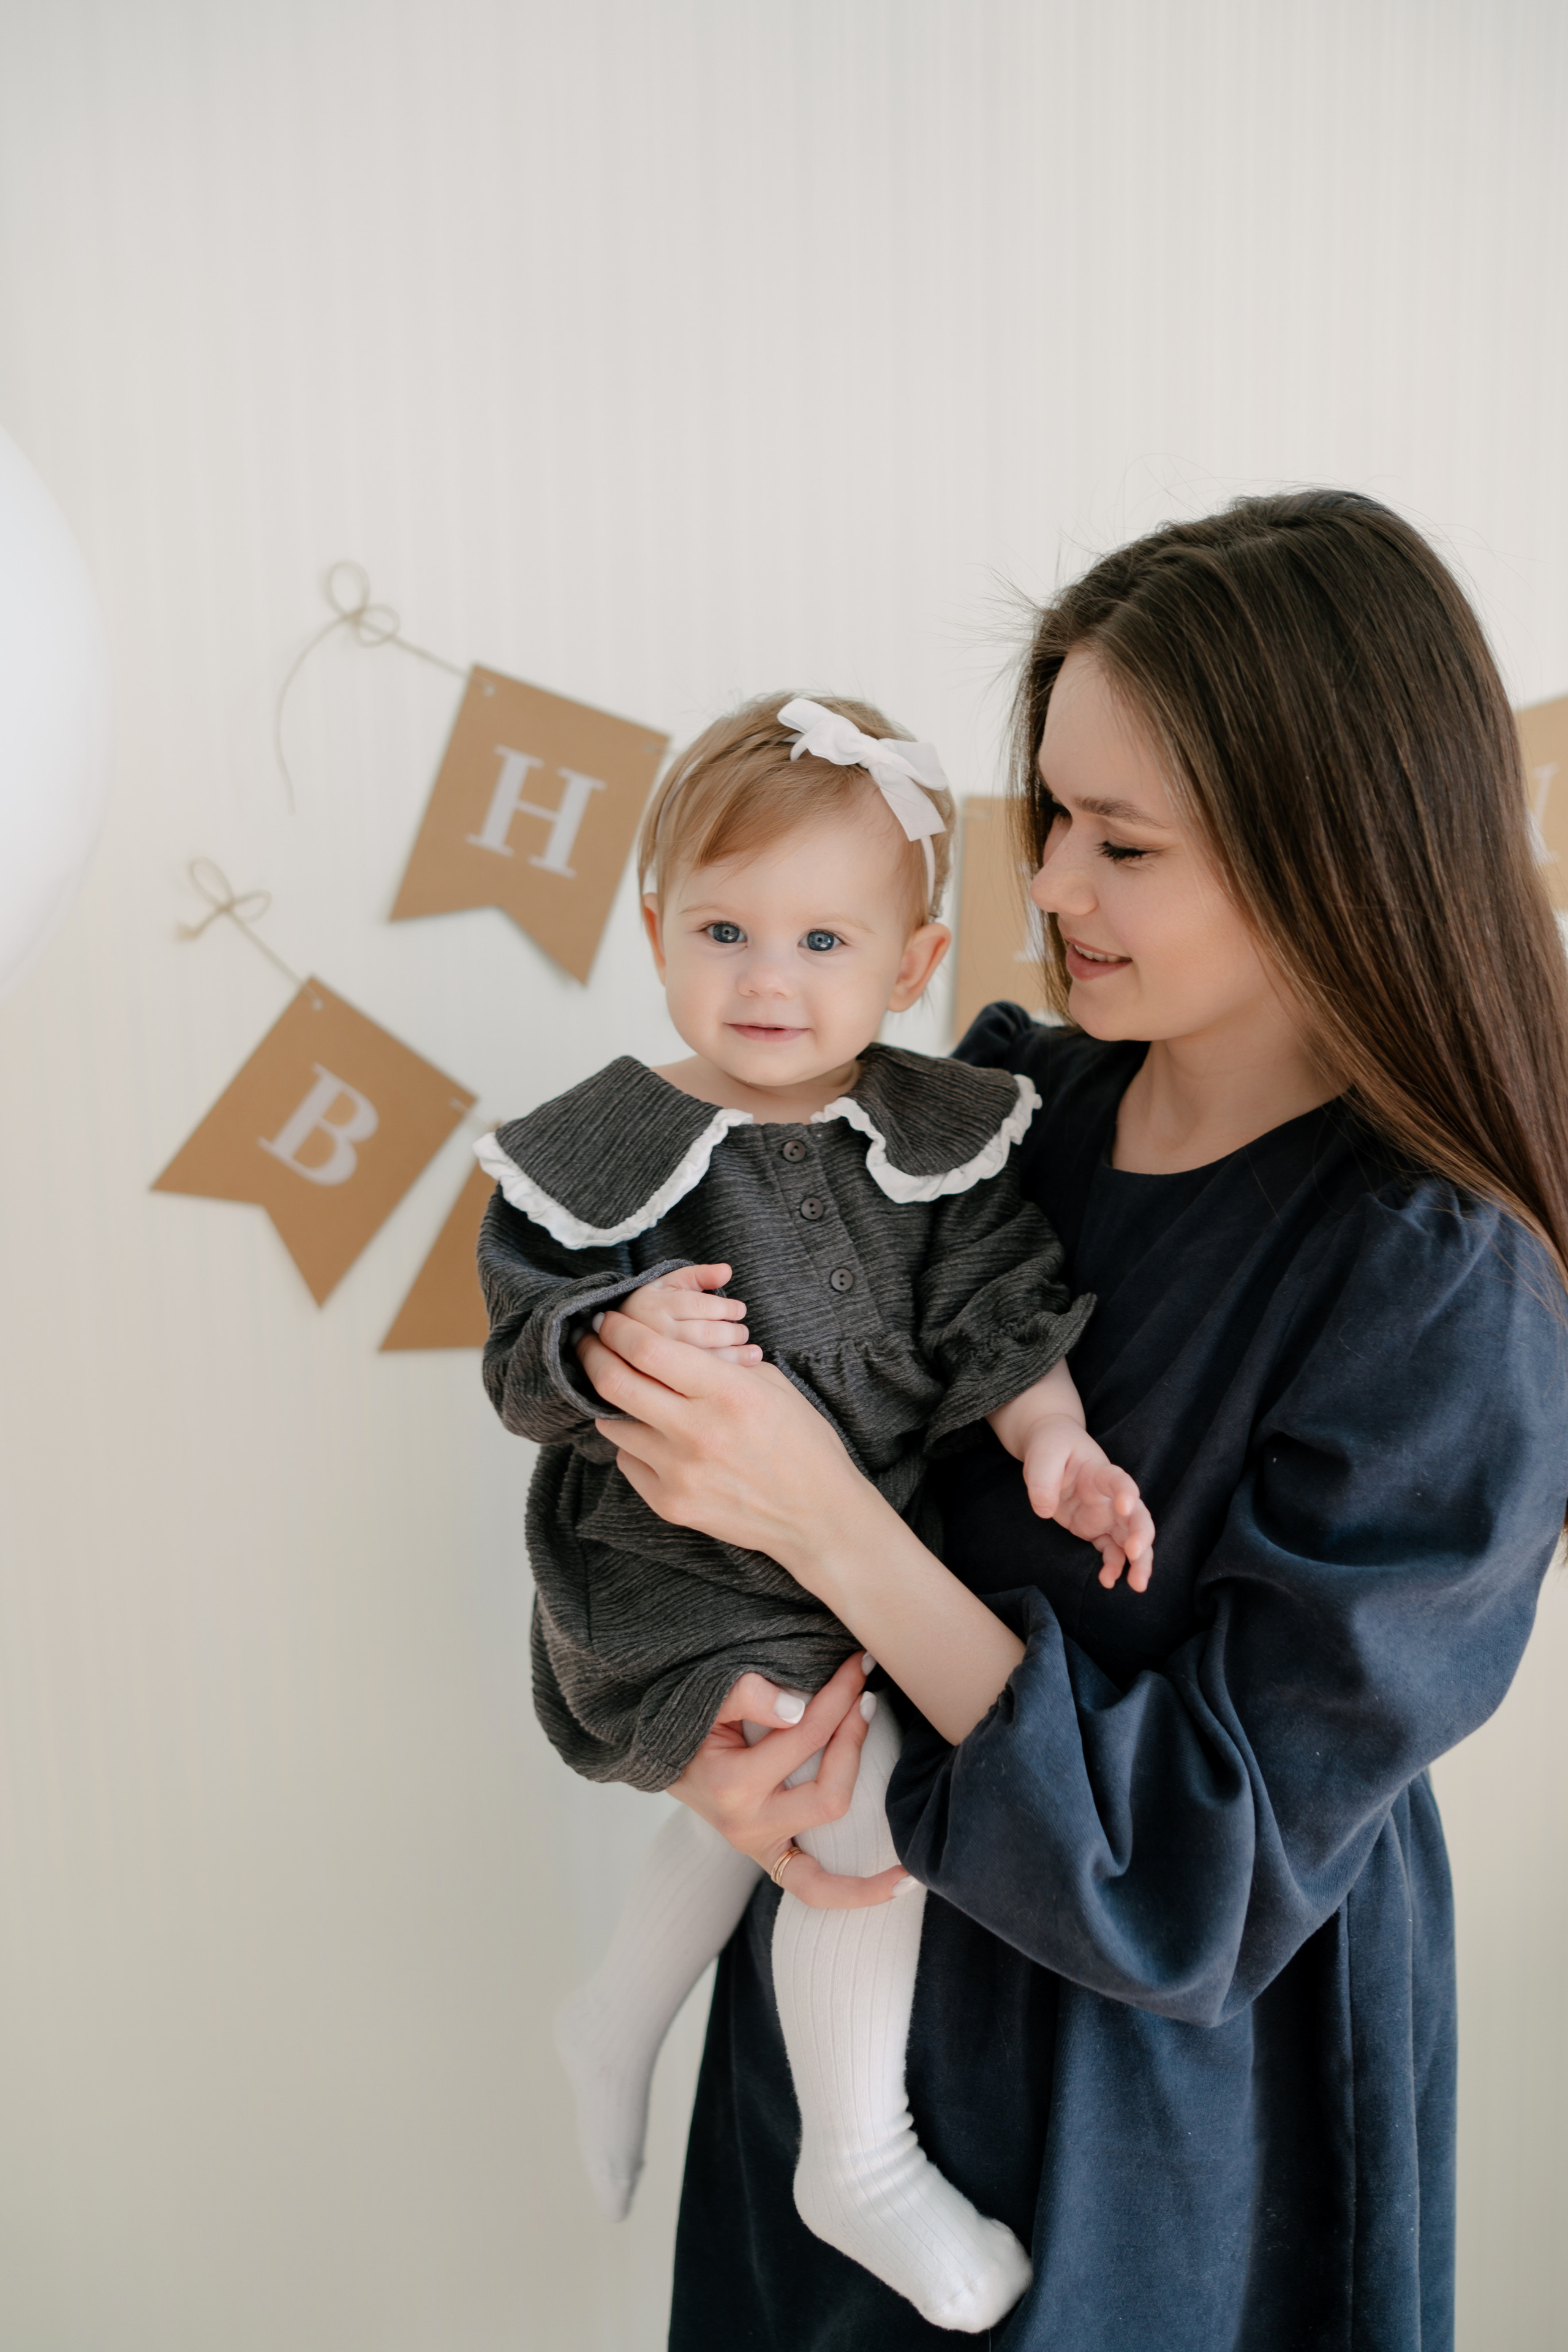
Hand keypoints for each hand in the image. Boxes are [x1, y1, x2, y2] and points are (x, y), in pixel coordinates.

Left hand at [578, 1312, 860, 1565]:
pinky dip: (635, 1444)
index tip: (608, 1321)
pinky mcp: (670, 1504)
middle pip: (615, 1384)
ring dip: (615, 1404)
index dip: (618, 1330)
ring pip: (614, 1425)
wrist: (817, 1517)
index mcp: (727, 1393)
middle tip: (589, 1343)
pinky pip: (629, 1462)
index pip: (648, 1350)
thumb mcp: (772, 1386)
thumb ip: (719, 1363)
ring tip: (630, 1394)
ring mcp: (679, 1473)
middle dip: (593, 1356)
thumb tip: (672, 1343)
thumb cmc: (802, 1444)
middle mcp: (697, 1432)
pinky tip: (658, 1438)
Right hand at [605, 1262, 761, 1364]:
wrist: (614, 1340)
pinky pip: (698, 1377)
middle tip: (743, 1332)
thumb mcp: (669, 1285)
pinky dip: (725, 1371)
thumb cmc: (653, 1307)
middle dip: (730, 1332)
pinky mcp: (659, 1378)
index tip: (740, 1310)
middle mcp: (651, 1331)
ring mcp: (655, 1357)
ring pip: (701, 1357)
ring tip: (751, 1351)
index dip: (724, 1307)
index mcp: (652, 1304)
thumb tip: (727, 1271)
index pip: (696, 1305)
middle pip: (701, 1332)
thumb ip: (697, 1275)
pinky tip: (742, 1369)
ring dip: (733, 1353)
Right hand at [670, 1653, 911, 1909]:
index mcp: (729, 1785)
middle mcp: (746, 1828)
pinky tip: (904, 1881)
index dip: (838, 1697)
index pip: (804, 1737)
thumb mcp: (706, 1699)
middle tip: (867, 1696)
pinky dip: (858, 1894)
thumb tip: (800, 1708)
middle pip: (827, 1795)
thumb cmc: (690, 1725)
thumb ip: (745, 1695)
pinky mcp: (773, 1862)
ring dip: (869, 1839)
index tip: (859, 1666)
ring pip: (826, 1866)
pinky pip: (816, 1892)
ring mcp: (760, 1852)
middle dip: (854, 1740)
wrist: (666, 1760)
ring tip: (900, 1809)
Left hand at [1018, 1413, 1155, 1592]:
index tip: (1126, 1505)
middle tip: (1137, 1554)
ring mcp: (1106, 1515)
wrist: (1052, 1449)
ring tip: (1138, 1584)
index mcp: (1100, 1472)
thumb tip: (1045, 1510)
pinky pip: (1111, 1551)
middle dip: (1141, 1535)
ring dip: (1138, 1561)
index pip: (1119, 1481)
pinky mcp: (1096, 1529)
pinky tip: (1108, 1581)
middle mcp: (1110, 1496)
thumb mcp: (1042, 1455)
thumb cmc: (1051, 1447)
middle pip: (1136, 1515)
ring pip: (1131, 1539)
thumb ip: (1042, 1480)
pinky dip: (1114, 1567)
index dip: (1126, 1492)